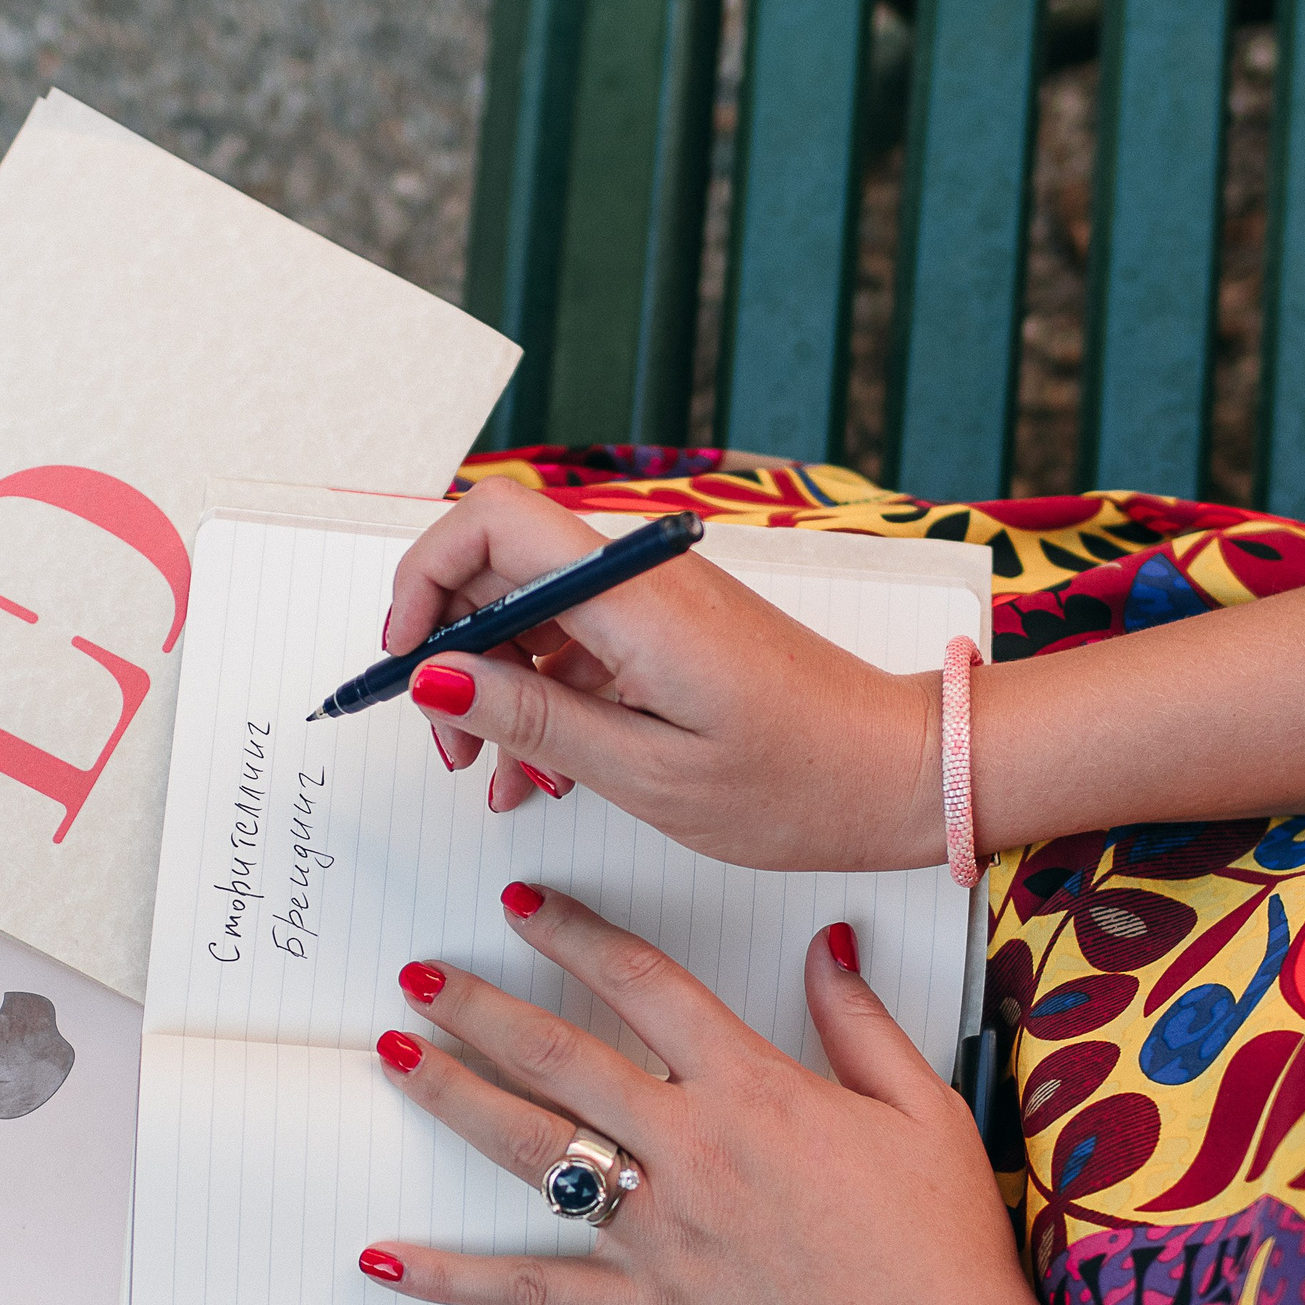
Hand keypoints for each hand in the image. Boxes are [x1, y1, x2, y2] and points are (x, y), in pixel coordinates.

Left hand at [364, 883, 1130, 1304]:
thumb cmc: (941, 1249)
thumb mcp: (922, 1109)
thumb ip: (860, 1022)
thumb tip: (826, 946)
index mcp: (757, 1090)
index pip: (646, 985)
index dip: (577, 936)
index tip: (524, 906)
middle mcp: (693, 1150)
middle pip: (561, 1056)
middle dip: (479, 1006)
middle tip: (419, 972)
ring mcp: (660, 1232)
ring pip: (532, 1150)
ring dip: (453, 1097)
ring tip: (394, 1055)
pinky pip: (531, 1290)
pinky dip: (453, 1278)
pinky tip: (386, 1258)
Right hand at [387, 478, 947, 871]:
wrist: (899, 774)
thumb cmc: (800, 781)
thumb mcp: (646, 772)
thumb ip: (530, 718)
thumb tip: (433, 675)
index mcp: (632, 598)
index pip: (490, 522)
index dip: (423, 579)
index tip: (405, 662)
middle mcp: (639, 580)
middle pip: (497, 567)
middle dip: (450, 650)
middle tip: (451, 743)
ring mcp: (655, 603)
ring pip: (530, 612)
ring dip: (494, 686)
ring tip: (499, 775)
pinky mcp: (670, 632)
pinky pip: (575, 643)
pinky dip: (542, 698)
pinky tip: (545, 771)